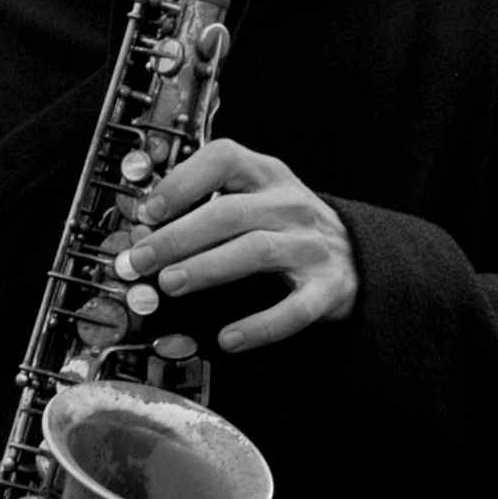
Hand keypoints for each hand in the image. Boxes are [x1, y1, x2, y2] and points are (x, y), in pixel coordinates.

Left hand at [118, 138, 357, 351]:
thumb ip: (202, 211)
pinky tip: (229, 338)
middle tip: (141, 259)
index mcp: (266, 176)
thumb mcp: (252, 202)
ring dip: (207, 268)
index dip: (183, 182)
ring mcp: (311, 246)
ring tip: (169, 285)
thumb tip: (143, 233)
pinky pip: (294, 309)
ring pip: (255, 251)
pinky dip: (260, 325)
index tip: (150, 210)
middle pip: (229, 213)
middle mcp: (290, 205)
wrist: (355, 254)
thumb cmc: (285, 226)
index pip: (224, 160)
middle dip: (178, 237)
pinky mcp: (328, 287)